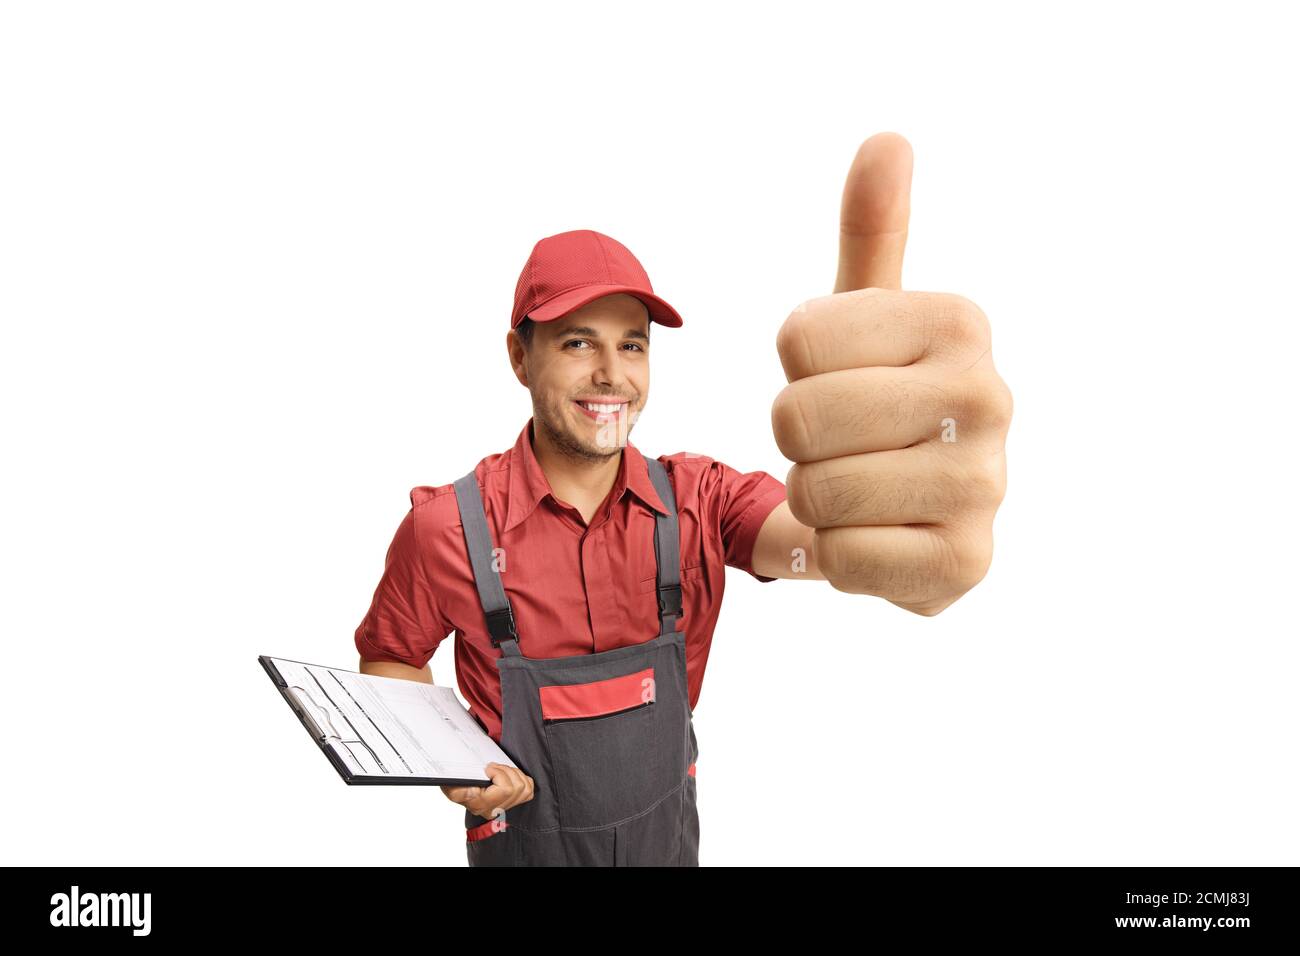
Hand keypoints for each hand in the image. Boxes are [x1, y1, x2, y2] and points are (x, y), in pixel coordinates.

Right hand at [441, 762, 534, 819]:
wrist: (458, 786)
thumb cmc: (456, 784)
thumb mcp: (451, 786)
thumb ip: (459, 792)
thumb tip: (473, 792)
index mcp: (481, 805)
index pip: (505, 789)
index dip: (499, 773)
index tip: (487, 768)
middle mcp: (493, 810)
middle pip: (517, 787)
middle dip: (506, 770)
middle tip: (494, 767)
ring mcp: (504, 808)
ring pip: (525, 789)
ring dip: (514, 774)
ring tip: (500, 771)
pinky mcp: (512, 804)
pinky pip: (528, 792)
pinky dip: (522, 780)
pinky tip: (508, 777)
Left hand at [772, 132, 1012, 614]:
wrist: (913, 511)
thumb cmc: (876, 396)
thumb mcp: (866, 315)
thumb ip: (870, 233)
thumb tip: (886, 141)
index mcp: (961, 322)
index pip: (797, 339)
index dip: (795, 369)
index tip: (840, 378)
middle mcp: (990, 397)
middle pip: (797, 416)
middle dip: (797, 439)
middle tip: (841, 442)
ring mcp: (986, 486)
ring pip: (816, 490)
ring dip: (814, 499)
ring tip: (859, 488)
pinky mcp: (967, 562)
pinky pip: (840, 559)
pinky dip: (835, 556)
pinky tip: (875, 538)